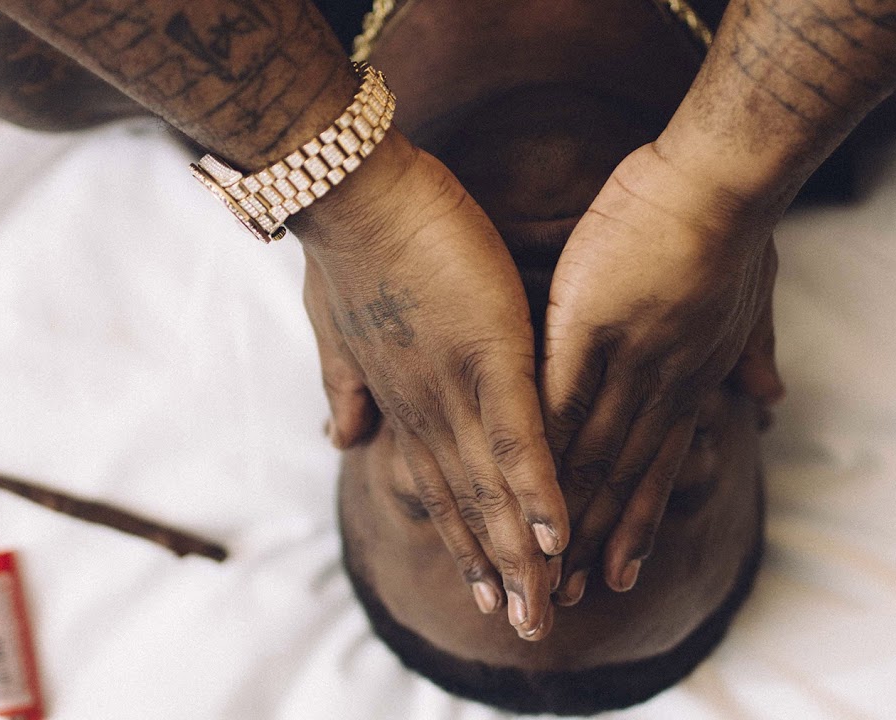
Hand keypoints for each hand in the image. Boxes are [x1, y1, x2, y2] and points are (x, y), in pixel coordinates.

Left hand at [293, 131, 567, 639]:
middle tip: (523, 625)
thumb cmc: (349, 248)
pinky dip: (535, 487)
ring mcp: (456, 385)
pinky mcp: (486, 354)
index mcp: (404, 401)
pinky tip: (555, 532)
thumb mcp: (340, 332)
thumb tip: (342, 435)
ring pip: (490, 487)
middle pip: (466, 505)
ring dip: (517, 554)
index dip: (463, 540)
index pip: (440, 485)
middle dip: (494, 570)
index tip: (483, 587)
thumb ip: (346, 388)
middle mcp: (428, 409)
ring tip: (540, 607)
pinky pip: (516, 434)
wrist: (349, 187)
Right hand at [542, 142, 781, 604]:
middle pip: (623, 475)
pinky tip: (515, 485)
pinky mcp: (591, 325)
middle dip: (595, 540)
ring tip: (542, 565)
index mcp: (692, 378)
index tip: (619, 572)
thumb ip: (752, 352)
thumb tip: (771, 397)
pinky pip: (559, 395)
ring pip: (591, 449)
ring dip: (565, 512)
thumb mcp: (754, 301)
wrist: (723, 177)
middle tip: (568, 598)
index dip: (638, 522)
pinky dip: (540, 444)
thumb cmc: (737, 228)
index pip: (660, 465)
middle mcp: (663, 384)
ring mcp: (628, 357)